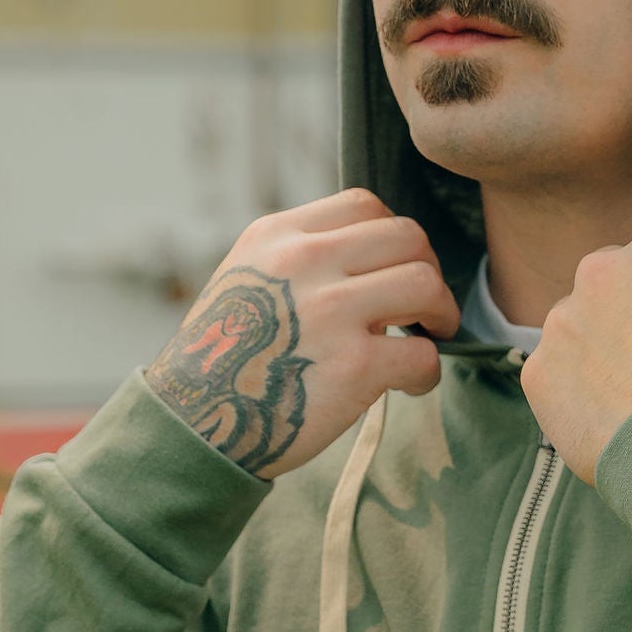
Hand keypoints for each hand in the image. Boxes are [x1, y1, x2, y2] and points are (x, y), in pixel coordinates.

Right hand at [145, 190, 458, 477]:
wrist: (192, 426)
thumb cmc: (224, 359)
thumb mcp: (245, 278)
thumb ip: (298, 258)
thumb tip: (370, 258)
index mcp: (276, 236)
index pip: (364, 205)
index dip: (393, 237)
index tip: (393, 269)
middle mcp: (303, 263)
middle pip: (406, 235)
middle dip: (428, 269)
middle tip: (424, 305)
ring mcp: (330, 312)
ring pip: (424, 283)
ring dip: (440, 311)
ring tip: (428, 335)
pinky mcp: (354, 366)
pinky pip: (422, 354)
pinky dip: (427, 372)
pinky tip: (410, 384)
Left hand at [520, 215, 631, 484]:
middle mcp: (602, 269)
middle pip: (608, 275)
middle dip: (623, 305)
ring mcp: (562, 318)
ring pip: (574, 323)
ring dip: (592, 347)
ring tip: (626, 396)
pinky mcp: (537, 367)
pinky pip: (553, 371)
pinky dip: (571, 390)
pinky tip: (603, 419)